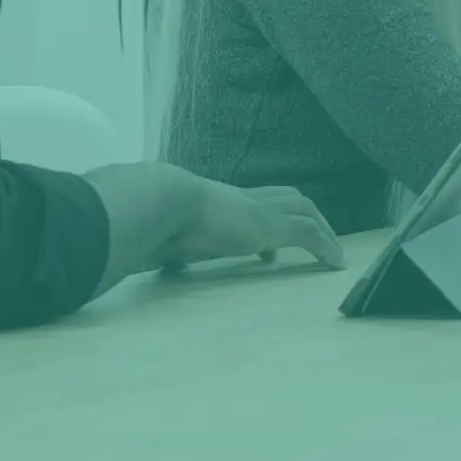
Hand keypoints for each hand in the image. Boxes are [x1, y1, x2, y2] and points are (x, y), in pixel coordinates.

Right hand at [84, 163, 345, 297]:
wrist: (157, 202)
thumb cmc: (145, 219)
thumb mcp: (150, 234)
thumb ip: (147, 244)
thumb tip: (125, 257)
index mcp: (213, 202)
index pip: (246, 204)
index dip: (261, 217)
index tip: (266, 250)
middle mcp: (238, 200)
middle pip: (283, 197)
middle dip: (301, 214)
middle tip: (314, 237)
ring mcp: (256, 210)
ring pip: (302, 209)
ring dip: (321, 229)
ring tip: (333, 253)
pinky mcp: (270, 226)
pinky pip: (308, 233)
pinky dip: (324, 246)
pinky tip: (335, 263)